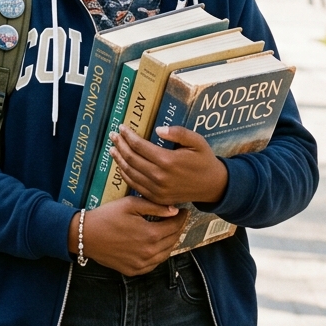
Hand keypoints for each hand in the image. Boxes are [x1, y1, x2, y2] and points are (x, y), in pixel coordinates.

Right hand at [69, 196, 188, 276]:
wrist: (86, 235)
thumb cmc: (107, 216)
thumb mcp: (131, 204)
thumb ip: (155, 207)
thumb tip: (175, 210)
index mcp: (150, 235)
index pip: (175, 226)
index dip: (182, 217)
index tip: (184, 210)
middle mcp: (149, 253)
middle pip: (172, 240)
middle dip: (178, 228)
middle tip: (179, 219)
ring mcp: (141, 265)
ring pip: (165, 254)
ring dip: (170, 241)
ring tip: (169, 230)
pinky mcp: (134, 271)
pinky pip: (154, 264)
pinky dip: (160, 254)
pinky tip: (157, 245)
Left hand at [108, 124, 227, 206]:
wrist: (212, 186)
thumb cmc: (204, 159)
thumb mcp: (197, 141)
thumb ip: (178, 133)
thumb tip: (158, 129)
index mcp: (168, 160)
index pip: (139, 146)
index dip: (128, 136)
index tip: (121, 127)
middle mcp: (159, 177)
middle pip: (131, 158)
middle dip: (120, 145)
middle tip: (113, 135)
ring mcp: (157, 190)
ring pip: (130, 173)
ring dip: (119, 160)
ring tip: (113, 149)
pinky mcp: (157, 198)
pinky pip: (135, 185)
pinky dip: (125, 175)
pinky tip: (121, 166)